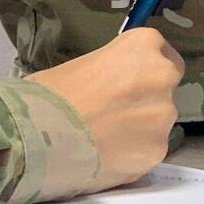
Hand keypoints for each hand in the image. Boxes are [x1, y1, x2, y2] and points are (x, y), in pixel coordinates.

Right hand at [27, 27, 183, 191]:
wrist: (39, 137)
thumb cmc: (49, 93)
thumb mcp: (78, 65)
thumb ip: (106, 72)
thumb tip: (105, 86)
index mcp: (142, 46)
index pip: (161, 51)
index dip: (143, 67)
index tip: (128, 78)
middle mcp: (162, 78)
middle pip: (162, 89)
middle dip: (143, 99)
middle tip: (112, 111)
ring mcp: (163, 117)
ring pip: (157, 122)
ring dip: (138, 128)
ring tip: (103, 139)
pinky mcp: (157, 151)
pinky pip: (148, 149)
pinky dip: (132, 154)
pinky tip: (105, 156)